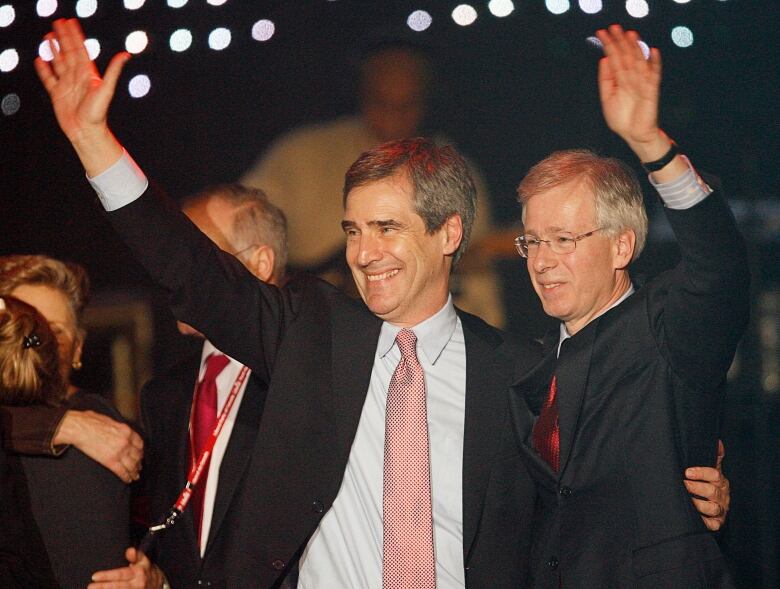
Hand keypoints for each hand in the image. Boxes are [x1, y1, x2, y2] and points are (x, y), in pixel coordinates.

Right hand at [33, 18, 128, 175]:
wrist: (86, 132)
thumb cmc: (98, 113)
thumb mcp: (106, 89)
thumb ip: (114, 71)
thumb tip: (125, 54)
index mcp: (87, 74)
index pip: (80, 50)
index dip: (74, 35)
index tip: (70, 22)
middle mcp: (77, 77)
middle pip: (67, 52)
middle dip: (63, 38)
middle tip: (57, 23)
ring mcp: (66, 85)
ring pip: (58, 63)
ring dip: (54, 50)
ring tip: (48, 37)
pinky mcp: (57, 94)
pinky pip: (49, 79)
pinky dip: (44, 69)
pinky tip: (41, 60)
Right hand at [55, 410, 142, 482]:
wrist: (79, 428)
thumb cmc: (89, 421)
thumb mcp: (109, 420)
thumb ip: (117, 428)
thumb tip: (116, 430)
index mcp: (126, 431)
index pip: (139, 443)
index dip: (140, 450)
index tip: (140, 454)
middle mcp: (126, 442)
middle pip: (137, 455)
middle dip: (139, 462)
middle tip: (139, 466)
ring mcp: (119, 452)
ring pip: (132, 465)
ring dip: (134, 472)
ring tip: (135, 476)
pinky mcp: (110, 461)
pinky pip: (122, 471)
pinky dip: (126, 477)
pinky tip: (127, 480)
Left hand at [89, 548, 164, 588]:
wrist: (157, 585)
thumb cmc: (145, 571)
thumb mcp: (143, 561)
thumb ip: (136, 555)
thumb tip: (129, 551)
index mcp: (138, 572)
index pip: (121, 574)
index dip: (107, 576)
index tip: (94, 576)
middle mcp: (137, 584)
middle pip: (118, 586)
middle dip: (103, 587)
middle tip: (90, 587)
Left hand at [596, 25, 666, 160]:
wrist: (634, 135)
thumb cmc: (622, 119)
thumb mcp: (607, 98)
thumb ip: (606, 79)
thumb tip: (604, 59)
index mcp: (620, 80)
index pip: (614, 58)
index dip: (608, 45)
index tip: (601, 33)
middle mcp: (631, 78)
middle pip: (626, 56)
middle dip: (620, 41)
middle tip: (614, 27)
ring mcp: (642, 83)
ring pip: (638, 62)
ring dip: (635, 47)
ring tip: (631, 34)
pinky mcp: (651, 91)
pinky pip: (654, 75)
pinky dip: (654, 63)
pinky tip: (652, 51)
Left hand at [685, 440, 729, 531]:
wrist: (713, 506)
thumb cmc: (708, 484)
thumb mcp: (712, 470)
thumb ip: (714, 457)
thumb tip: (717, 441)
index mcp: (720, 481)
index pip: (714, 475)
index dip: (701, 473)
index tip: (687, 472)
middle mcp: (722, 496)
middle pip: (713, 492)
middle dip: (697, 488)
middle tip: (683, 485)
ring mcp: (720, 510)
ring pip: (714, 508)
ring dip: (698, 505)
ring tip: (686, 501)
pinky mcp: (717, 523)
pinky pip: (713, 525)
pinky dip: (705, 522)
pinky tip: (695, 518)